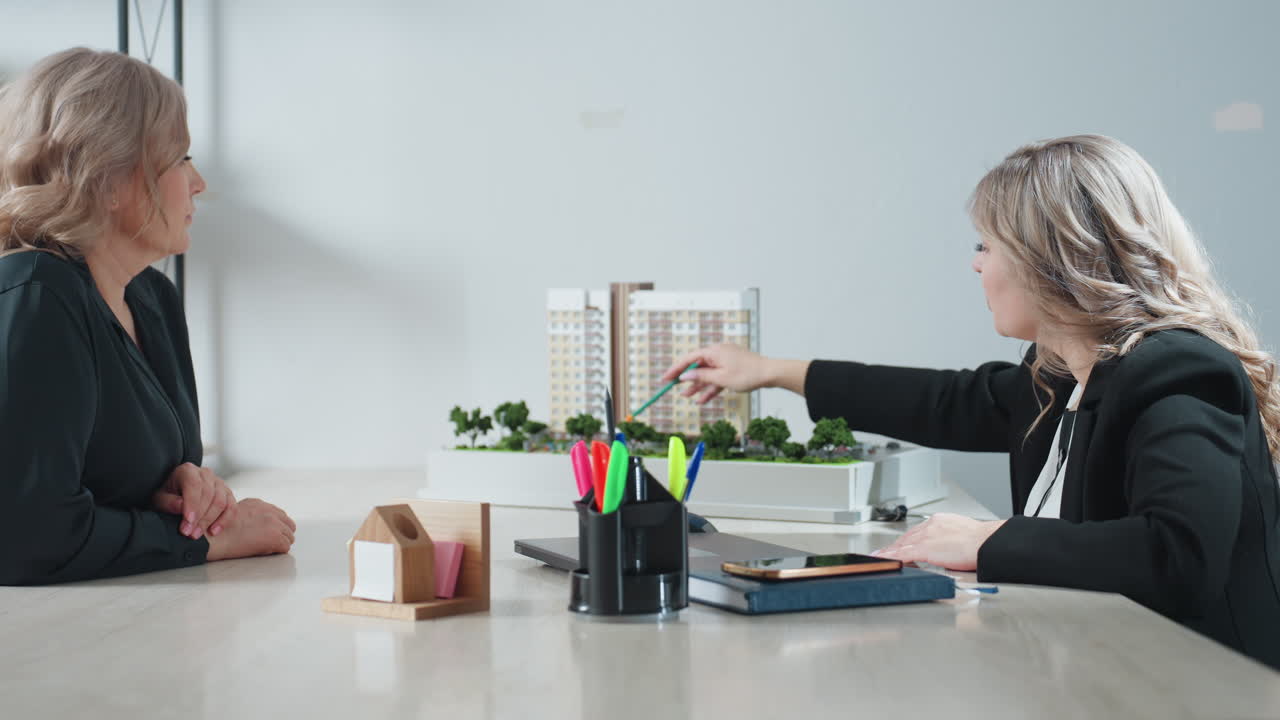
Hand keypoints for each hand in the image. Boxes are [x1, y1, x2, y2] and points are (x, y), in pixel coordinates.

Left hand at [152, 463, 236, 539]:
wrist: (177, 494)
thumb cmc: (167, 497)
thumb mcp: (160, 499)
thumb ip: (169, 502)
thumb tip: (182, 506)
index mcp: (188, 471)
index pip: (194, 485)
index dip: (192, 504)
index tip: (187, 522)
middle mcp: (206, 474)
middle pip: (209, 494)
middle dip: (199, 517)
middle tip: (189, 534)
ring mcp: (219, 483)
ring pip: (221, 501)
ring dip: (209, 520)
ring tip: (196, 534)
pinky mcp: (227, 494)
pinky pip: (231, 507)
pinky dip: (224, 520)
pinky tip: (213, 531)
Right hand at [205, 499, 295, 560]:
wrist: (213, 537)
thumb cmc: (216, 530)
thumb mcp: (234, 513)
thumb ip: (248, 516)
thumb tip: (257, 527)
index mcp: (258, 504)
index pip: (279, 514)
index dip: (276, 526)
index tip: (270, 533)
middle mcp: (269, 511)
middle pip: (288, 524)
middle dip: (282, 534)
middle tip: (272, 543)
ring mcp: (274, 524)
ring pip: (289, 536)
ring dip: (280, 543)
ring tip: (267, 549)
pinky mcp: (275, 536)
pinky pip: (285, 547)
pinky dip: (278, 551)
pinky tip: (266, 552)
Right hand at [660, 344, 800, 403]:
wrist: (770, 374)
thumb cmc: (747, 374)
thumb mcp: (720, 378)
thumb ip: (700, 377)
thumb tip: (684, 376)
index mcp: (713, 352)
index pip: (689, 359)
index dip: (676, 369)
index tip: (666, 379)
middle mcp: (718, 354)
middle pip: (697, 366)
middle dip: (686, 379)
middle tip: (673, 388)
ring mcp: (725, 361)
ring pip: (707, 374)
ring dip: (698, 386)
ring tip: (687, 397)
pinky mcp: (732, 369)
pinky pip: (717, 378)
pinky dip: (711, 388)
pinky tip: (703, 399)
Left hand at [871, 513, 1006, 570]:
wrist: (986, 542)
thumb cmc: (981, 541)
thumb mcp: (962, 534)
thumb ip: (950, 538)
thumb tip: (949, 547)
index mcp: (940, 521)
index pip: (917, 531)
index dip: (906, 540)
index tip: (899, 545)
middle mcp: (930, 526)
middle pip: (906, 537)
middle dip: (894, 546)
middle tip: (882, 552)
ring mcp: (926, 537)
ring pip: (901, 545)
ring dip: (888, 552)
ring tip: (877, 557)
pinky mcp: (925, 549)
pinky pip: (903, 554)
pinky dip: (891, 557)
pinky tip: (884, 560)